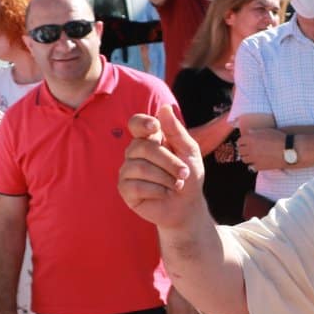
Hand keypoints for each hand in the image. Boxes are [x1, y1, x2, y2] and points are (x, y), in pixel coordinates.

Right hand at [118, 109, 207, 227]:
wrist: (187, 205)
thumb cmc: (189, 176)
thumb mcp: (189, 151)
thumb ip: (176, 131)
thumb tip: (164, 108)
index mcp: (149, 139)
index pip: (136, 123)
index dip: (142, 123)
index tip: (155, 128)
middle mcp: (134, 152)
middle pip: (144, 148)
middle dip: (169, 162)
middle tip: (184, 173)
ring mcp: (127, 170)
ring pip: (141, 167)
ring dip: (166, 178)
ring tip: (176, 185)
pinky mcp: (125, 189)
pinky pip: (137, 185)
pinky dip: (157, 190)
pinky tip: (164, 194)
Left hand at [236, 127, 288, 171]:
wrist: (288, 150)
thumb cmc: (279, 138)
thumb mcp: (267, 131)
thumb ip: (256, 131)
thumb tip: (249, 132)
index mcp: (251, 139)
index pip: (239, 141)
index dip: (242, 142)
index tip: (244, 143)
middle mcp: (250, 149)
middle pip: (240, 151)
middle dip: (243, 150)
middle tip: (246, 150)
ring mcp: (254, 158)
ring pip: (244, 159)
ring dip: (246, 157)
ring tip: (251, 156)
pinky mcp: (259, 166)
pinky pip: (251, 166)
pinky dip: (253, 165)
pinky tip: (257, 162)